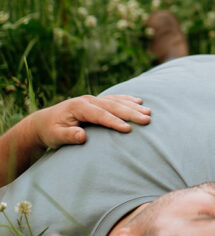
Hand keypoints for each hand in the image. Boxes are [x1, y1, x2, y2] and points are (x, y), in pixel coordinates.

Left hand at [32, 95, 151, 149]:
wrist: (44, 122)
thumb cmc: (50, 131)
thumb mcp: (55, 136)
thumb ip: (68, 136)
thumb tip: (82, 136)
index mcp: (78, 107)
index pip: (99, 115)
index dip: (114, 122)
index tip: (128, 129)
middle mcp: (88, 100)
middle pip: (112, 106)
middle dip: (130, 112)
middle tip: (147, 119)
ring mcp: (93, 99)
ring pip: (116, 101)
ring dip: (133, 106)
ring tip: (148, 112)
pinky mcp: (96, 101)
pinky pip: (115, 99)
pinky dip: (127, 100)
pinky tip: (138, 101)